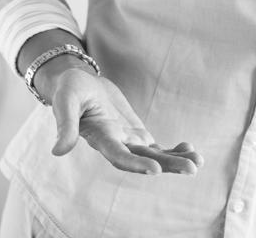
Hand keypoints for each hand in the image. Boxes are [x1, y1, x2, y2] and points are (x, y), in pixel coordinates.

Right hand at [43, 64, 203, 175]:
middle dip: (167, 165)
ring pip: (153, 155)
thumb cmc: (70, 91)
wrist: (79, 85)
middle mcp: (116, 144)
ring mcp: (127, 140)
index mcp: (100, 138)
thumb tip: (58, 151)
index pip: (119, 155)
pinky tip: (190, 149)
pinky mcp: (135, 133)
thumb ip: (65, 125)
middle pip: (143, 159)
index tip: (155, 170)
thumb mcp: (65, 101)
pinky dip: (172, 150)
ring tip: (198, 162)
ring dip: (175, 160)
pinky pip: (155, 147)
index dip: (136, 163)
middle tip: (192, 169)